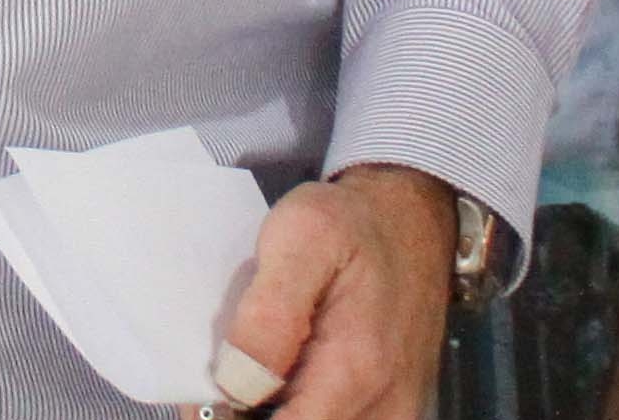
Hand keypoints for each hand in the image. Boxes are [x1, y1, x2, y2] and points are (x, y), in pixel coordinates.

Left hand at [216, 163, 453, 419]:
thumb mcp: (301, 238)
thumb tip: (238, 383)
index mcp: (355, 370)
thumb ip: (269, 315)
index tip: (207, 396)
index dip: (234, 419)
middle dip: (252, 414)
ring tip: (252, 374)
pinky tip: (281, 380)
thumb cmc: (352, 224)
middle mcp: (384, 406)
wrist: (411, 218)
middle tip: (224, 380)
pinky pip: (337, 419)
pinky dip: (303, 405)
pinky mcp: (392, 410)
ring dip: (277, 409)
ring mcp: (394, 413)